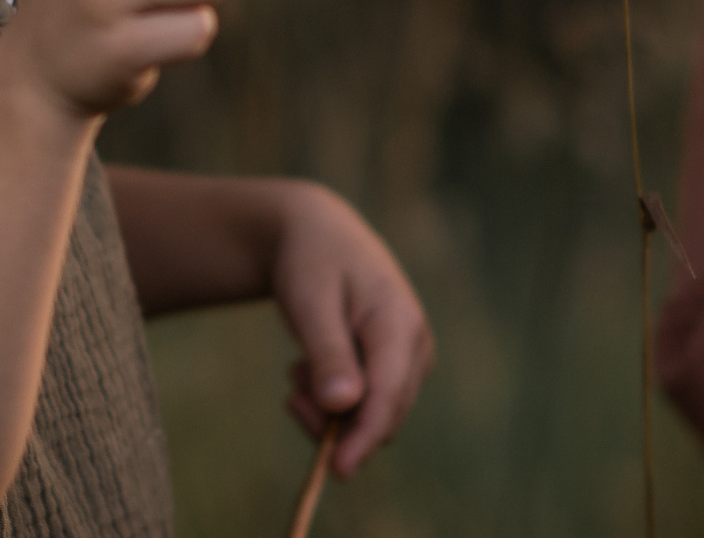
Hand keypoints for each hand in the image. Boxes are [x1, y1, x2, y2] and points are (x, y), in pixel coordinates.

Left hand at [272, 184, 434, 477]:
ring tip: (296, 370)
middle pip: (383, 413)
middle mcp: (414, 344)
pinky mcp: (393, 363)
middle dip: (335, 422)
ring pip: (374, 412)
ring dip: (330, 409)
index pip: (389, 396)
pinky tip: (307, 367)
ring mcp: (408, 355)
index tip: (337, 470)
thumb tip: (343, 407)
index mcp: (400, 323)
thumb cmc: (311, 261)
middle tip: (289, 394)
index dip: (364, 437)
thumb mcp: (310, 301)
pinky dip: (334, 399)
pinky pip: (367, 402)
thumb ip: (327, 353)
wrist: (316, 232)